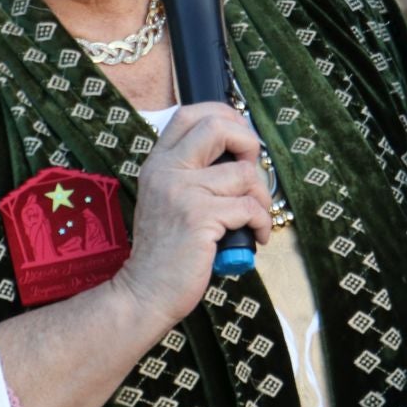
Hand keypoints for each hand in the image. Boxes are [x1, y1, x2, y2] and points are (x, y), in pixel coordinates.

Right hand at [112, 102, 273, 323]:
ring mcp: (182, 193)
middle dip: (249, 143)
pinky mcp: (200, 218)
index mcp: (158, 164)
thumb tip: (239, 156)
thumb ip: (192, 175)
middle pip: (217, 127)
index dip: (224, 116)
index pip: (189, 114)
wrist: (144, 291)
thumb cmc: (165, 251)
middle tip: (252, 171)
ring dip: (261, 197)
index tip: (241, 139)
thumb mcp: (168, 201)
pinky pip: (249, 208)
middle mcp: (167, 171)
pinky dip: (261, 223)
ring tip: (254, 217)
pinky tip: (256, 236)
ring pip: (243, 173)